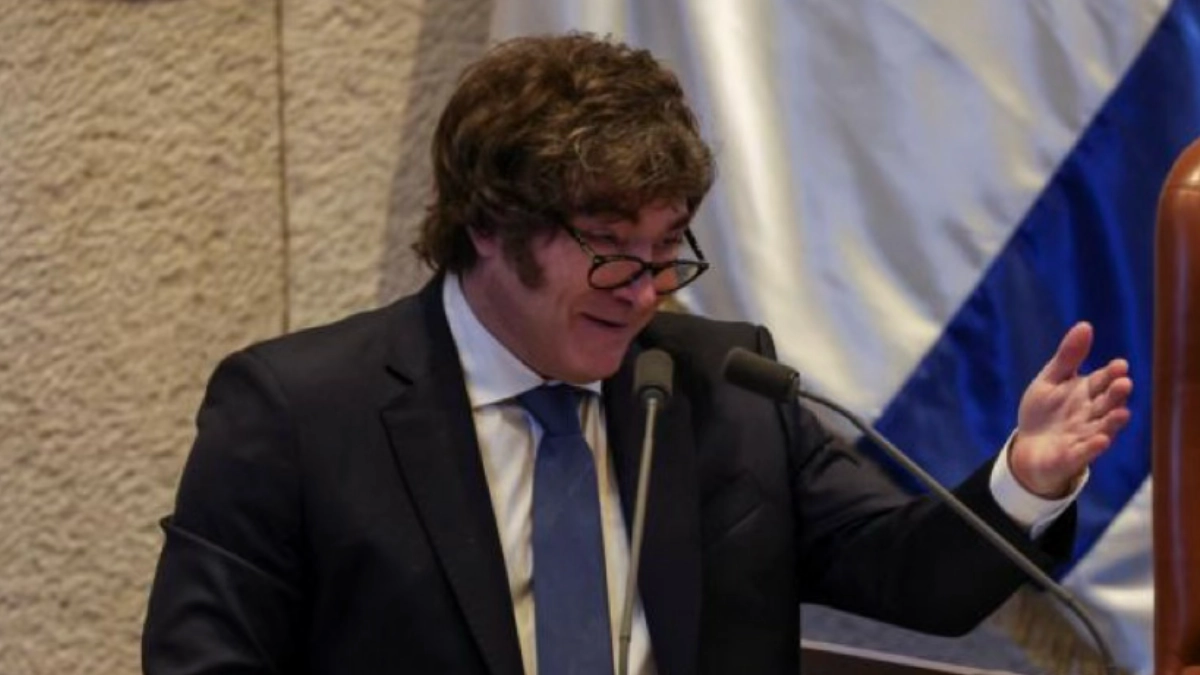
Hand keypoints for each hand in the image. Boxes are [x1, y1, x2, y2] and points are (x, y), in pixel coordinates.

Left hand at [1011, 322, 1132, 498]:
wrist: (1028, 448)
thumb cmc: (1044, 412)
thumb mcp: (1050, 380)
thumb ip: (1068, 357)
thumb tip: (1085, 325)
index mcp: (1087, 393)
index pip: (1102, 381)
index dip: (1111, 374)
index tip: (1119, 365)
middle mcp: (1091, 414)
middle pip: (1107, 403)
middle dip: (1115, 395)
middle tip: (1124, 383)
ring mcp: (1084, 436)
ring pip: (1102, 428)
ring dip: (1112, 421)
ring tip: (1122, 412)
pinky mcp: (1073, 457)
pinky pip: (1084, 453)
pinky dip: (1093, 447)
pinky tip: (1101, 440)